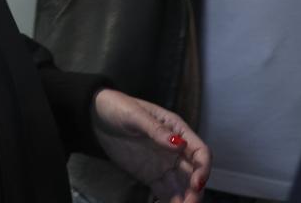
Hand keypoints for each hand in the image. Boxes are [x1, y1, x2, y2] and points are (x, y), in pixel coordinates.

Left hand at [91, 89, 209, 202]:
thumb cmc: (118, 107)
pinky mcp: (151, 177)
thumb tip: (178, 144)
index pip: (200, 152)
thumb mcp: (135, 114)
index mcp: (177, 130)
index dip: (203, 169)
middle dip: (195, 191)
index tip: (196, 184)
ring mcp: (164, 165)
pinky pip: (166, 193)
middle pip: (194, 174)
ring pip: (182, 187)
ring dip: (184, 200)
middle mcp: (175, 150)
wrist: (97, 116)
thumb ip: (156, 129)